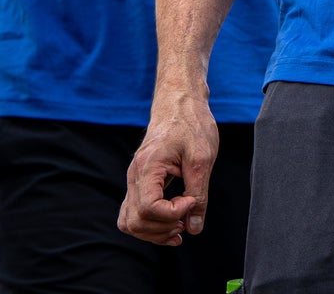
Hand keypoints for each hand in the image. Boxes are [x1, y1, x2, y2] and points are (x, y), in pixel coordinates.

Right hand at [119, 86, 216, 245]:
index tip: (191, 200)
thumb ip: (198, 195)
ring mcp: (134, 179)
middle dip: (164, 227)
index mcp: (148, 167)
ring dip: (155, 231)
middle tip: (188, 215)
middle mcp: (134, 176)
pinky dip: (150, 224)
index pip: (149, 208)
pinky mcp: (140, 182)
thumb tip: (194, 228)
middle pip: (136, 221)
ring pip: (130, 222)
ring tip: (180, 225)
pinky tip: (172, 221)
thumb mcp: (202, 158)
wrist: (180, 102)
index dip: (173, 213)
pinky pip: (133, 213)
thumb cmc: (192, 123)